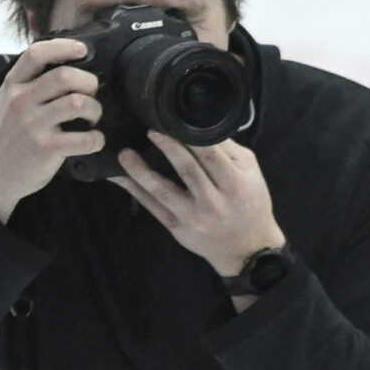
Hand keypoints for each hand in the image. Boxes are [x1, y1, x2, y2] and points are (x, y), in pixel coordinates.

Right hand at [0, 39, 103, 222]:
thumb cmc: (10, 135)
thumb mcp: (10, 101)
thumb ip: (29, 84)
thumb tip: (63, 67)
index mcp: (14, 84)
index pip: (36, 54)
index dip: (63, 47)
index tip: (82, 50)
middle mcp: (22, 100)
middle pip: (64, 77)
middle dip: (88, 82)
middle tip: (93, 93)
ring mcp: (34, 124)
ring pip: (77, 104)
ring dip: (95, 109)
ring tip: (94, 117)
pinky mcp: (46, 148)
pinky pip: (83, 139)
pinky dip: (97, 139)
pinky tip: (95, 140)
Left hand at [114, 135, 283, 287]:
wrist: (247, 251)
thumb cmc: (250, 205)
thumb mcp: (251, 173)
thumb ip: (227, 149)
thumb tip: (197, 122)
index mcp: (234, 186)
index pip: (210, 155)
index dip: (188, 136)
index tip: (172, 119)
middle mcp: (214, 204)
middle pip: (187, 169)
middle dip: (166, 146)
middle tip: (150, 129)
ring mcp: (193, 218)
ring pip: (163, 191)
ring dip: (141, 171)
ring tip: (125, 153)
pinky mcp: (178, 229)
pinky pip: (152, 207)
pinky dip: (134, 191)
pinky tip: (119, 176)